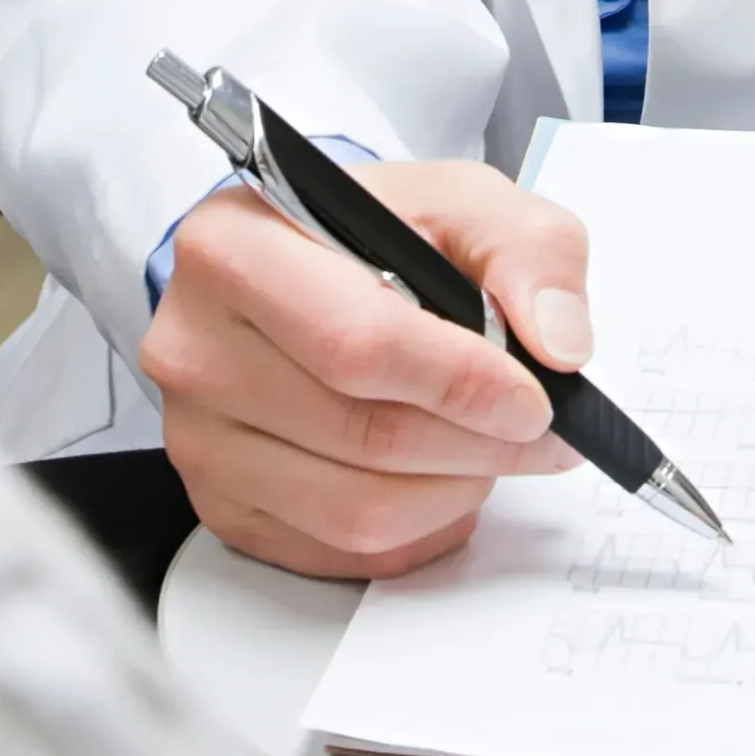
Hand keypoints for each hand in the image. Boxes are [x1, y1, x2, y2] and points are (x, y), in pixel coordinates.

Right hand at [140, 162, 589, 577]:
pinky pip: (344, 554)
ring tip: (487, 447)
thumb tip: (559, 342)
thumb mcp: (461, 201)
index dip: (463, 383)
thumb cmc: (370, 236)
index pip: (358, 343)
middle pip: (366, 435)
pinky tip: (438, 479)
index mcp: (236, 249)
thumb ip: (528, 250)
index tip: (533, 398)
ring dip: (455, 490)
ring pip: (359, 510)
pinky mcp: (224, 507)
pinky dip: (418, 529)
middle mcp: (195, 347)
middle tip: (541, 432)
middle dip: (481, 444)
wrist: (299, 272)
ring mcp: (199, 438)